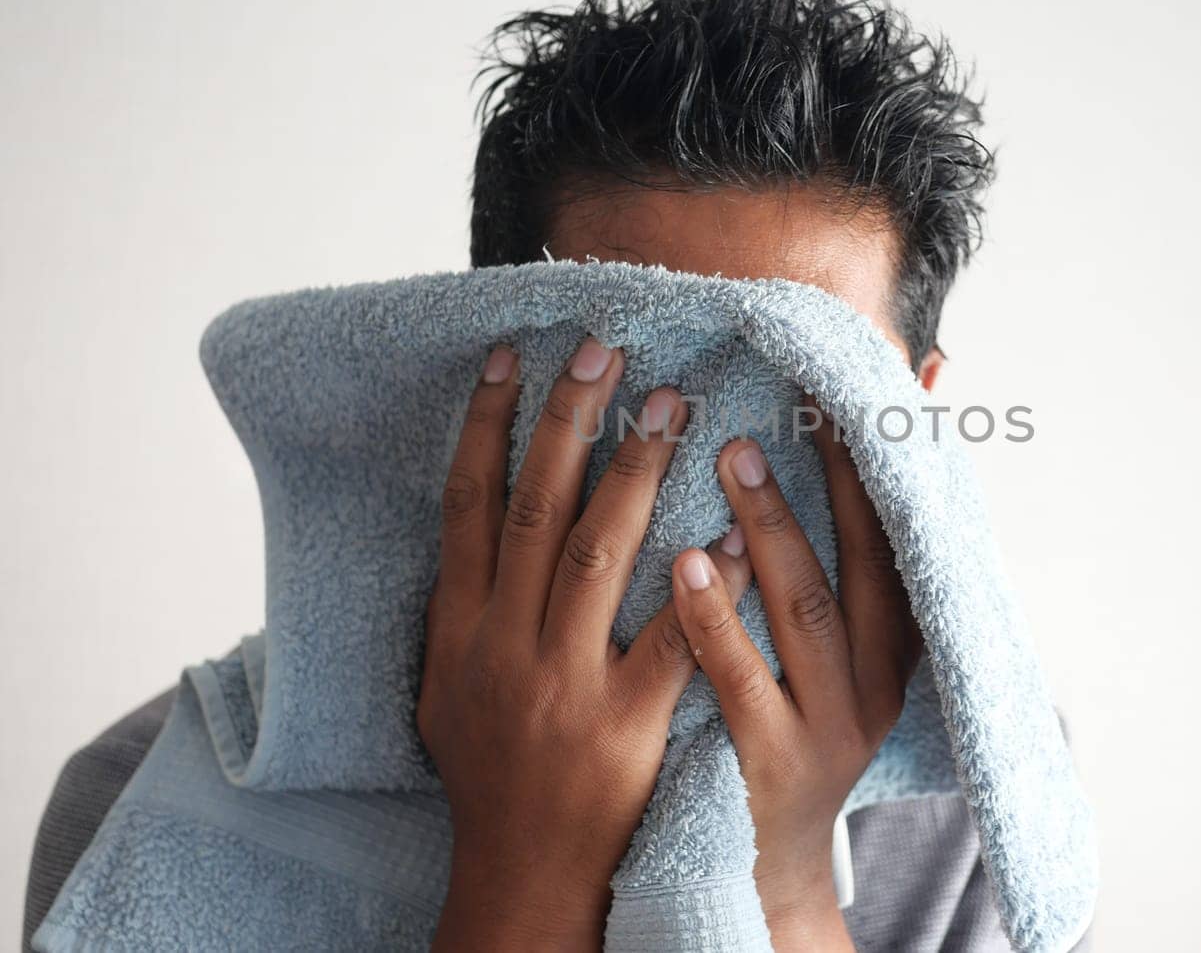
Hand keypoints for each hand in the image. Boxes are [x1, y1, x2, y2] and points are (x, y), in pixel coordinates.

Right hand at [419, 340, 697, 950]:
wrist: (520, 874)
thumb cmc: (488, 775)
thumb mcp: (445, 688)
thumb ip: (458, 611)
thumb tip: (465, 532)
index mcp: (459, 628)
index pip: (465, 506)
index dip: (483, 427)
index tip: (507, 357)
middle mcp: (503, 644)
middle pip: (534, 511)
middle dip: (568, 424)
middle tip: (603, 352)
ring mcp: (562, 683)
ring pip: (596, 557)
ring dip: (633, 473)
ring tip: (670, 404)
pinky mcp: (624, 723)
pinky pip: (668, 642)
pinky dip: (699, 586)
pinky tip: (729, 532)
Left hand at [672, 423, 921, 951]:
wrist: (774, 861)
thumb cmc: (804, 724)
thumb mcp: (849, 645)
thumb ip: (868, 537)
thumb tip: (928, 385)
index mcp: (895, 642)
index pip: (891, 537)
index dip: (868, 463)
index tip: (838, 389)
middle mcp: (874, 680)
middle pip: (853, 565)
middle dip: (819, 479)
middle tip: (774, 401)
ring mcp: (826, 724)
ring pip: (803, 613)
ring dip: (769, 530)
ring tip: (730, 458)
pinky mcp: (772, 762)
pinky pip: (740, 679)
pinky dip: (714, 618)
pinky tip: (683, 562)